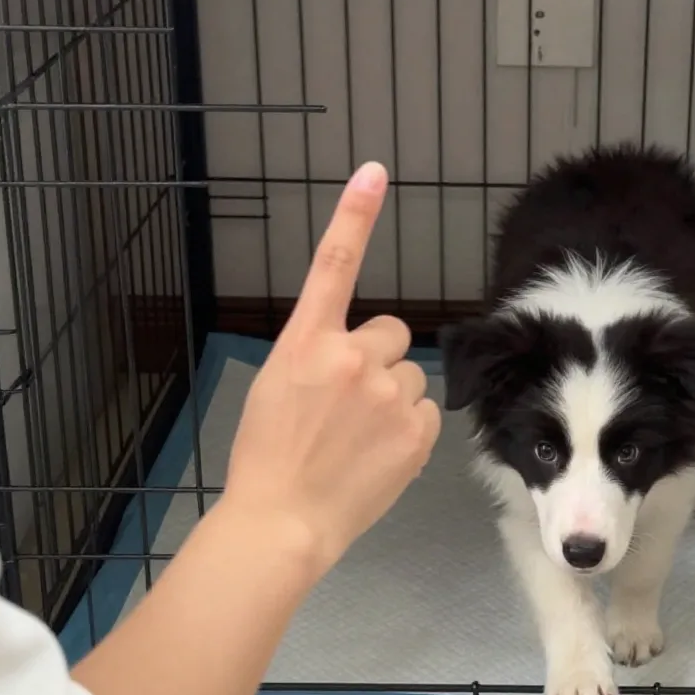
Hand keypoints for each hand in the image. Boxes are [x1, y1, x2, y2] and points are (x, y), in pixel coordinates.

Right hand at [222, 162, 440, 570]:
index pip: (333, 266)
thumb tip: (355, 348)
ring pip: (411, 377)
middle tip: (349, 405)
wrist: (282, 522)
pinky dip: (410, 430)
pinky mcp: (416, 430)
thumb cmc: (267, 459)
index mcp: (306, 342)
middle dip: (377, 361)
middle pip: (392, 335)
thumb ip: (317, 356)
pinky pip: (427, 412)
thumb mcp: (275, 389)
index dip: (354, 215)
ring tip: (360, 439)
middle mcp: (351, 357)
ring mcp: (388, 394)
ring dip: (395, 398)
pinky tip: (380, 455)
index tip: (374, 172)